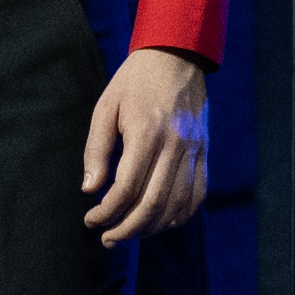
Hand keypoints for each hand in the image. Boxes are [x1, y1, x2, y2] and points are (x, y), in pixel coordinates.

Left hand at [82, 46, 210, 241]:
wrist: (176, 57)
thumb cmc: (134, 81)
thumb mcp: (105, 108)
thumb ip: (96, 150)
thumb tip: (90, 190)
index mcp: (146, 133)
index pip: (126, 189)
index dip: (106, 212)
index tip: (91, 219)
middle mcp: (174, 145)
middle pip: (152, 205)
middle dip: (126, 229)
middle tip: (107, 238)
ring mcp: (194, 151)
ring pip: (175, 206)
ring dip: (150, 228)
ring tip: (127, 233)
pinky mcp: (204, 153)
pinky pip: (196, 196)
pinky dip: (177, 217)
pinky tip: (158, 222)